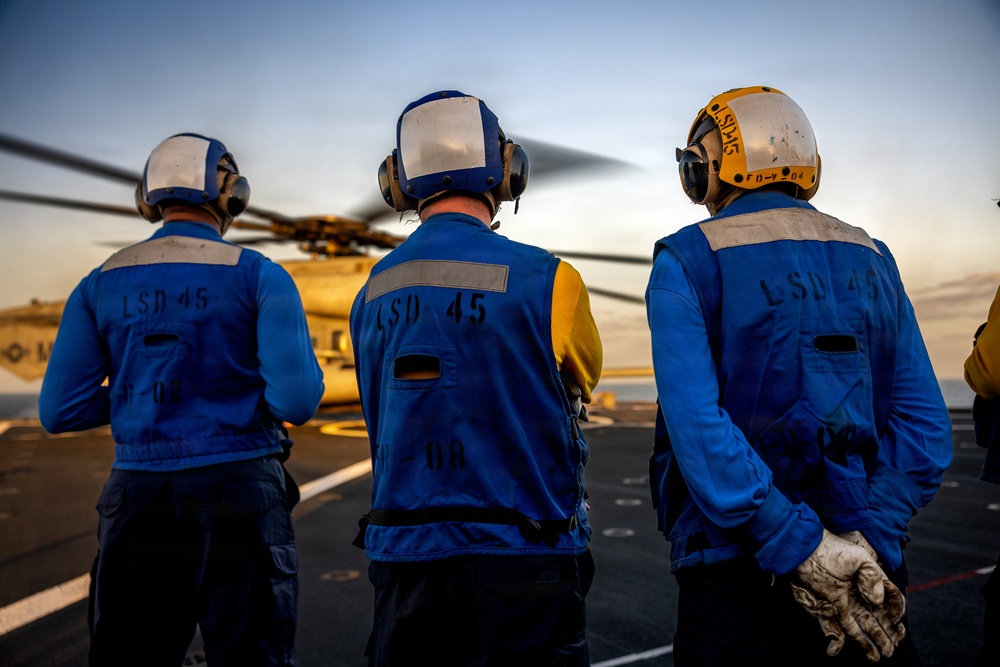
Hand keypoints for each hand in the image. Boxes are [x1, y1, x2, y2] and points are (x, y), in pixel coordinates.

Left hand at [791, 530, 905, 660]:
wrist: (808, 551)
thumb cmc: (834, 551)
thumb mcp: (859, 558)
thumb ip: (873, 577)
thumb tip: (877, 601)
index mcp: (873, 582)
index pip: (891, 601)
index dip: (896, 612)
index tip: (895, 622)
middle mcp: (862, 595)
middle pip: (880, 619)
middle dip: (888, 635)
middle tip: (893, 649)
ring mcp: (847, 602)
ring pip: (863, 627)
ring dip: (872, 642)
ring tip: (882, 656)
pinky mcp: (833, 607)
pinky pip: (838, 627)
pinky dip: (838, 640)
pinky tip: (835, 650)